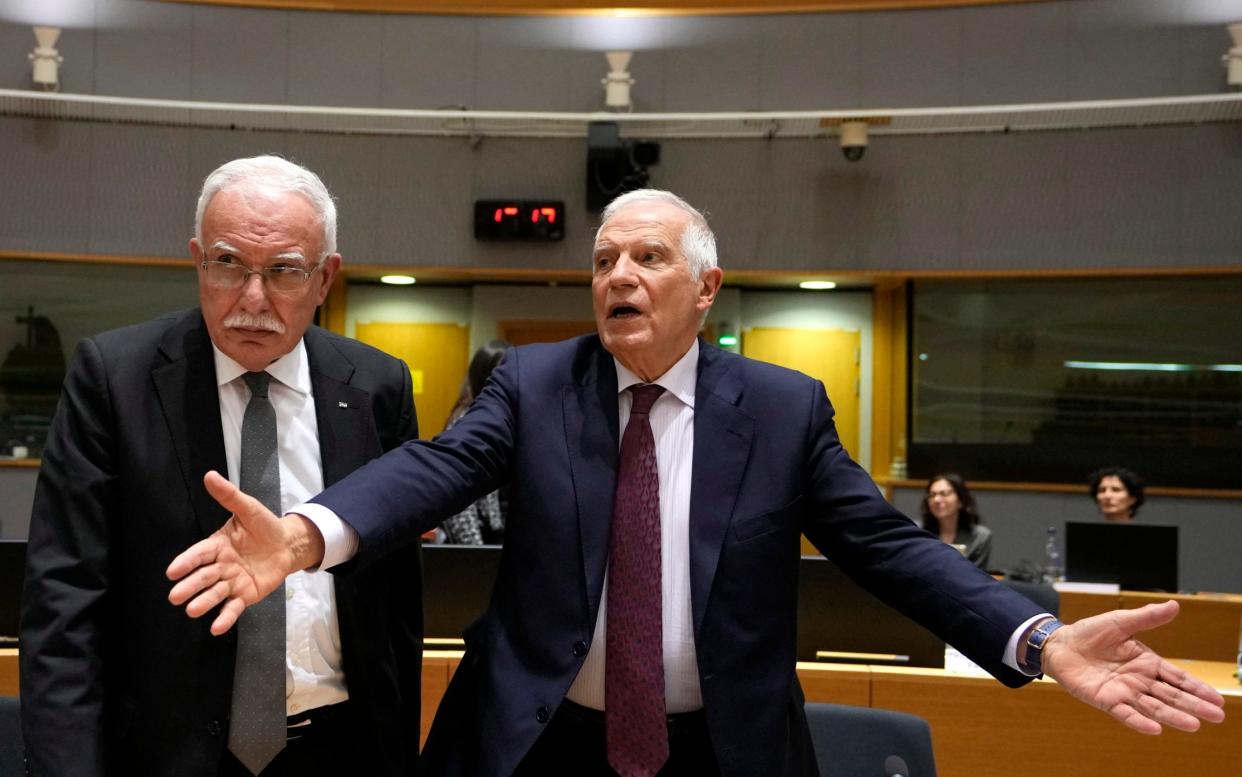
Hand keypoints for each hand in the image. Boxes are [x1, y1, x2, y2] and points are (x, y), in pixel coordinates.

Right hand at [166, 471, 324, 634]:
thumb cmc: (264, 526)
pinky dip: (225, 618)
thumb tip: (210, 475)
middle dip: (189, 586)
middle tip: (175, 596)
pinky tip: (216, 627)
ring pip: (215, 594)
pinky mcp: (245, 595)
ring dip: (203, 602)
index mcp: (217, 545)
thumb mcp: (248, 508)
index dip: (186, 562)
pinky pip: (233, 607)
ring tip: (192, 610)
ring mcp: (232, 582)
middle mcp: (221, 565)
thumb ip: (229, 496)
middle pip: (203, 577)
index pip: (198, 554)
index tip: (172, 571)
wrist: (287, 544)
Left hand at [1043, 600, 1225, 734]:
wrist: (1059, 644)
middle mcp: (1139, 680)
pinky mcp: (1105, 700)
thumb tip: (1174, 605)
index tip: (1217, 699)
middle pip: (1171, 695)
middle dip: (1193, 705)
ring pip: (1153, 707)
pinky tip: (1154, 729)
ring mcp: (1124, 692)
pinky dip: (1139, 721)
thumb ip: (1147, 617)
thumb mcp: (1120, 621)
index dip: (1197, 688)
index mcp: (1146, 662)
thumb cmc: (1090, 633)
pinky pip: (1125, 713)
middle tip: (1216, 716)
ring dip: (1173, 716)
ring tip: (1193, 725)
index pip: (1178, 677)